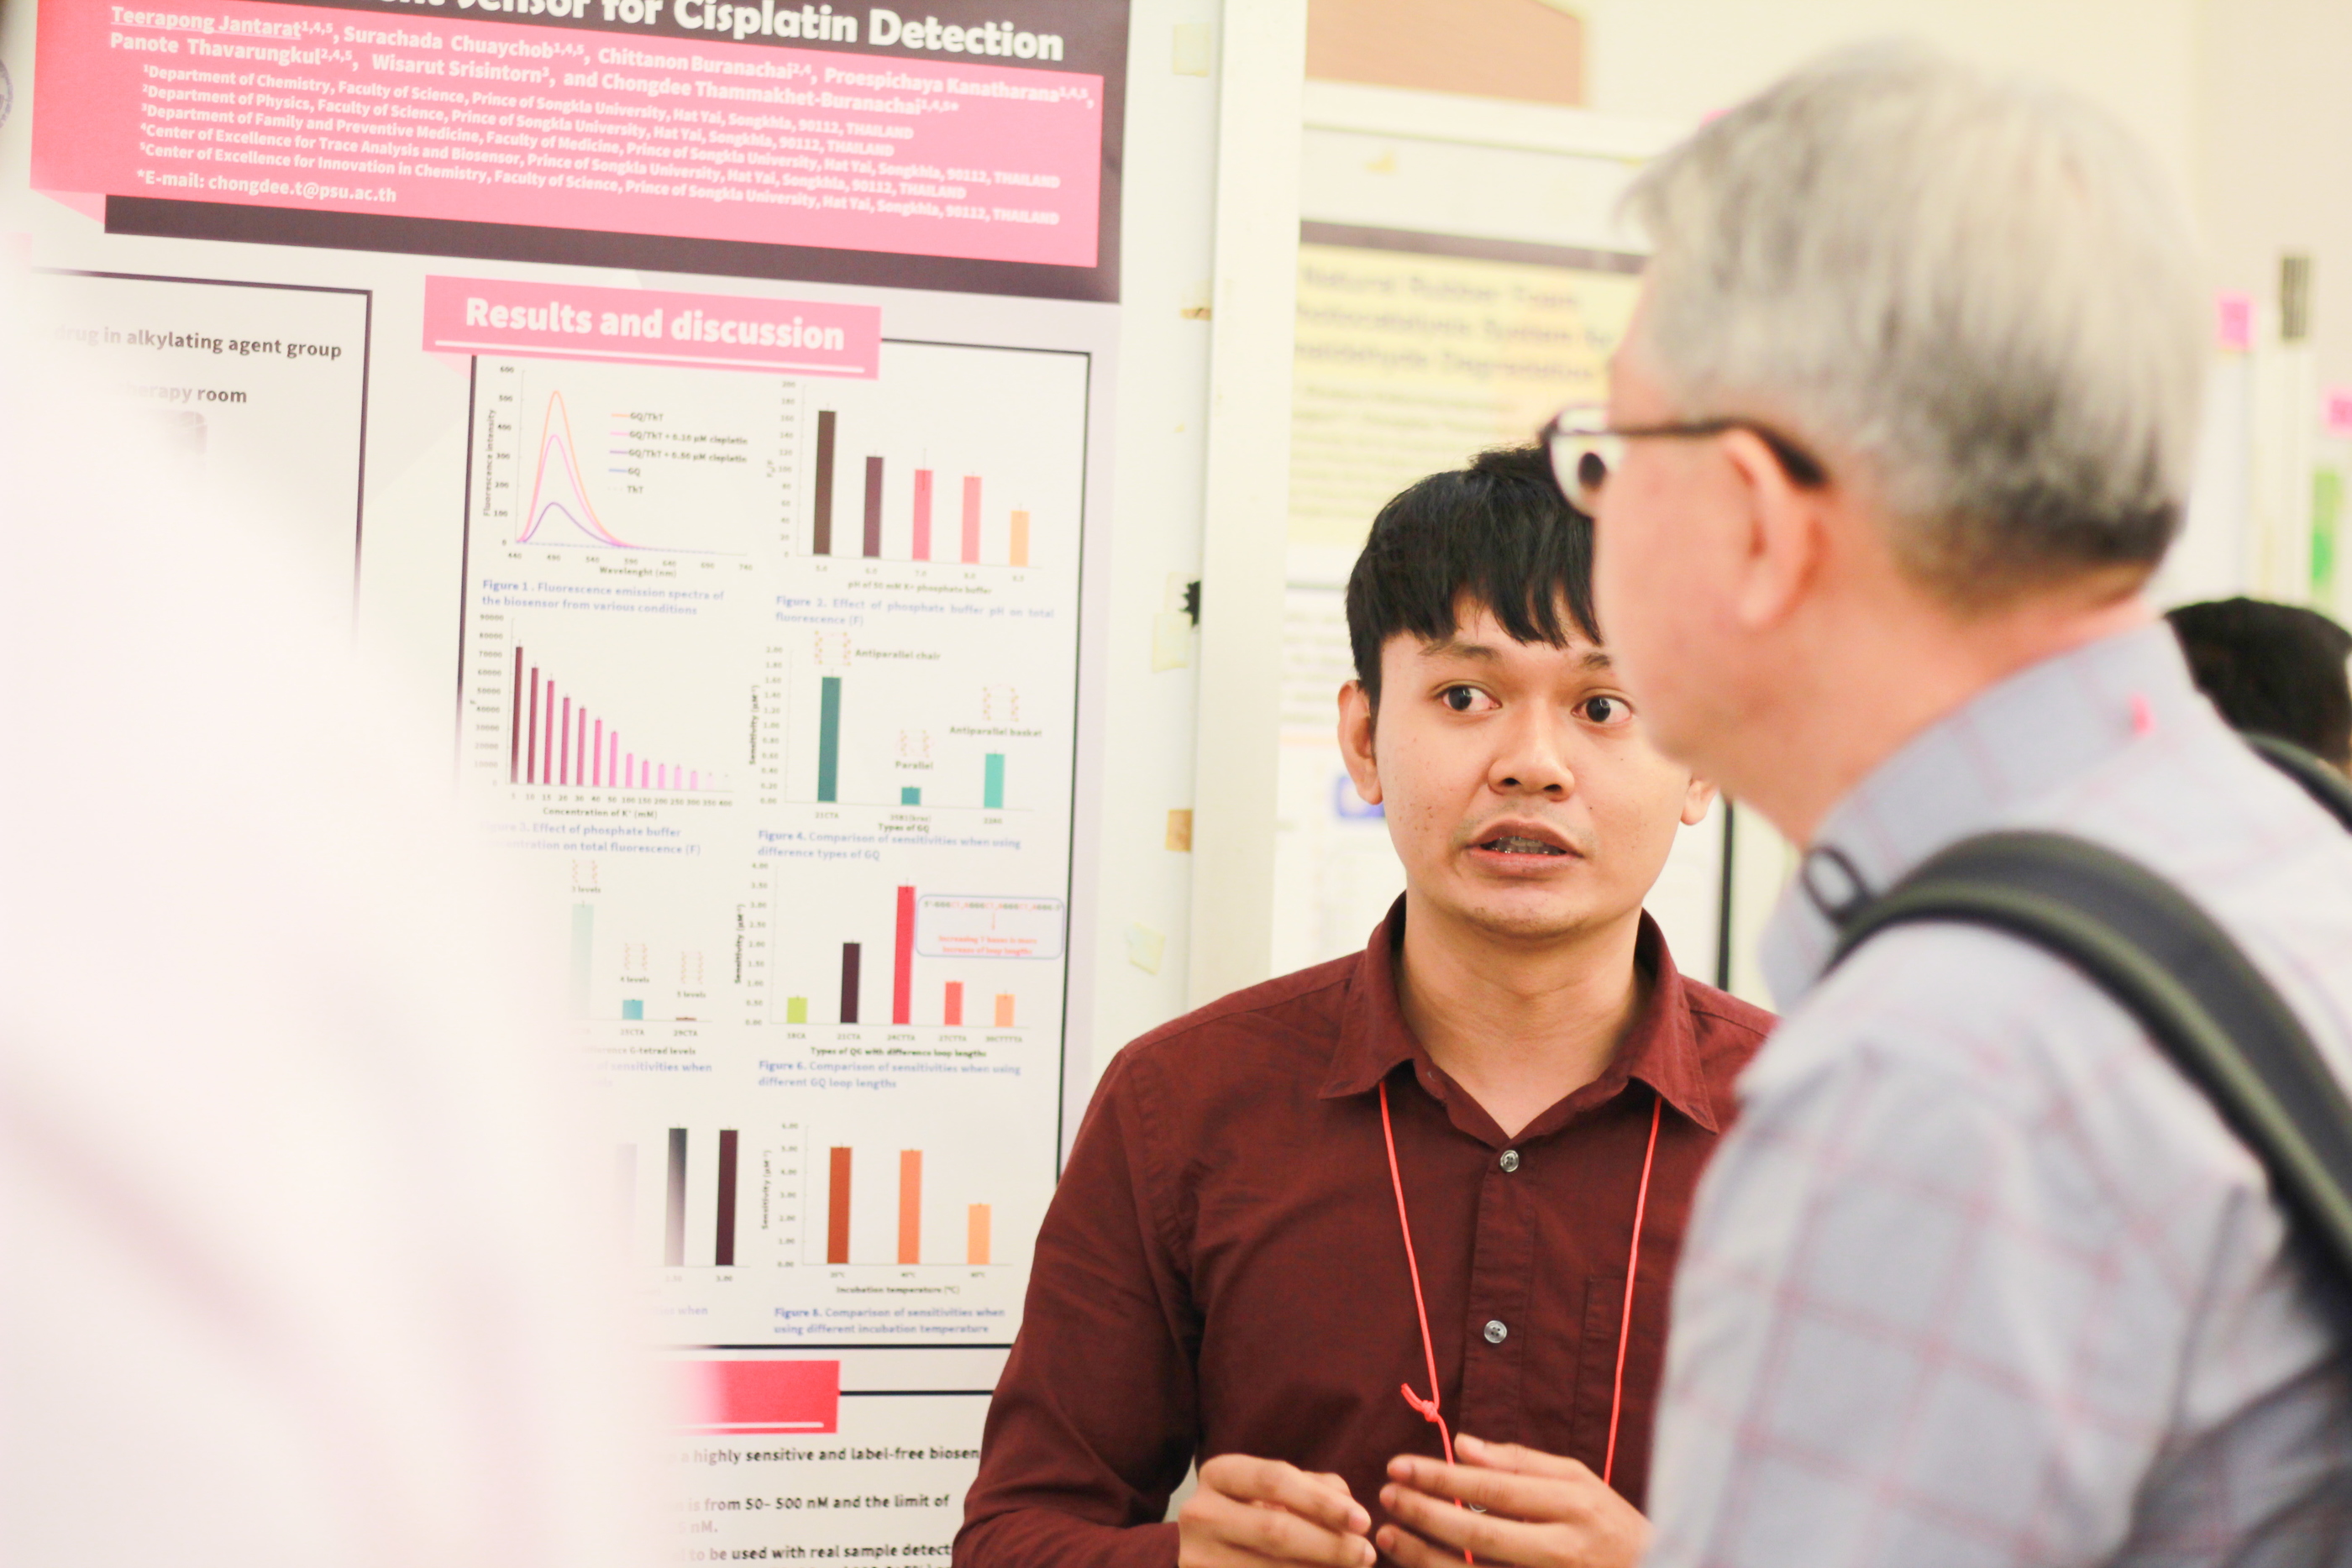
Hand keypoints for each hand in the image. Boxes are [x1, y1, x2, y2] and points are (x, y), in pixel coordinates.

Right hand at [1178, 1453, 1376, 1567]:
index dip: (1322, 1501)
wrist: (1208, 1553)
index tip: (1363, 1521)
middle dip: (1329, 1544)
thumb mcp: (1274, 1493)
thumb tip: (1350, 1510)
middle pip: (1275, 1529)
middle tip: (1366, 1554)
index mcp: (1217, 1474)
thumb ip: (1313, 1489)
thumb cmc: (1253, 1515)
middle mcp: (1198, 1513)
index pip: (1274, 1479)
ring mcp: (1196, 1556)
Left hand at [1375, 1434, 1649, 1567]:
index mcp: (1574, 1506)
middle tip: (1385, 1495)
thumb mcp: (1580, 1481)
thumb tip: (1463, 1444)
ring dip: (1424, 1557)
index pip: (1494, 1489)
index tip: (1399, 1465)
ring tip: (1389, 1536)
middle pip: (1478, 1534)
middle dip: (1423, 1513)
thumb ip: (1522, 1462)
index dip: (1441, 1477)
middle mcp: (1563, 1550)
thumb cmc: (1611, 1526)